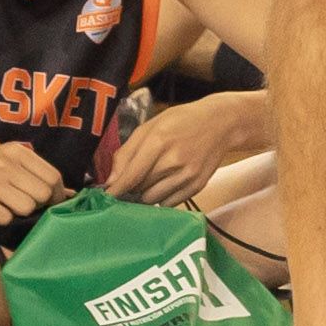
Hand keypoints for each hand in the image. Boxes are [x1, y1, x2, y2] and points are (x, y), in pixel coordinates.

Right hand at [0, 140, 66, 228]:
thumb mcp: (5, 160)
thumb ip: (35, 173)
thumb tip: (73, 193)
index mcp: (16, 151)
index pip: (53, 177)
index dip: (57, 194)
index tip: (50, 203)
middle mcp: (5, 163)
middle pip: (44, 194)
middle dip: (39, 205)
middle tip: (24, 206)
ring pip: (27, 208)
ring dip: (19, 213)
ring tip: (4, 206)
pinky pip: (5, 218)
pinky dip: (1, 219)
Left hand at [103, 102, 226, 206]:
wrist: (221, 123)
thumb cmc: (181, 121)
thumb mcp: (151, 126)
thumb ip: (127, 152)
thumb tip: (111, 181)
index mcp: (159, 141)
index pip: (131, 176)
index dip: (115, 190)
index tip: (105, 197)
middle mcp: (174, 161)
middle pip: (139, 190)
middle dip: (132, 187)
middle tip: (135, 178)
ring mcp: (187, 175)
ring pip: (152, 200)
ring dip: (146, 194)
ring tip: (152, 179)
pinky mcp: (197, 186)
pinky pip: (169, 204)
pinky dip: (162, 197)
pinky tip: (166, 183)